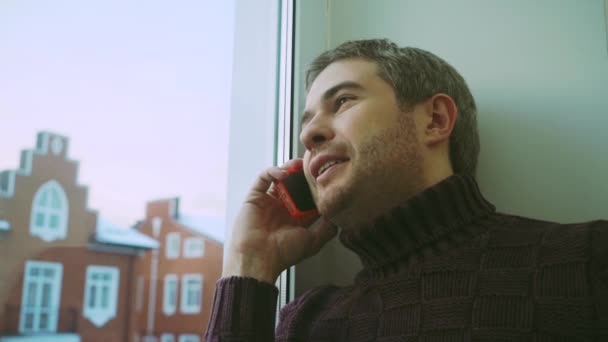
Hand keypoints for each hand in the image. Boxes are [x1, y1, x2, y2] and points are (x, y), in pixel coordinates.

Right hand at [222, 159, 337, 283]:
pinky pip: (263, 177)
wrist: (258, 259)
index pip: (308, 196)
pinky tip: (284, 173)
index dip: (316, 186)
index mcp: (295, 218)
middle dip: (303, 174)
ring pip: (280, 177)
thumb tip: (338, 215)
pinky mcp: (254, 197)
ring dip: (290, 168)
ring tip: (300, 164)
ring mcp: (268, 201)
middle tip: (313, 166)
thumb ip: (327, 228)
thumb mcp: (312, 241)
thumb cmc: (283, 254)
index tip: (326, 177)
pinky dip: (273, 171)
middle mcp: (281, 208)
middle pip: (294, 184)